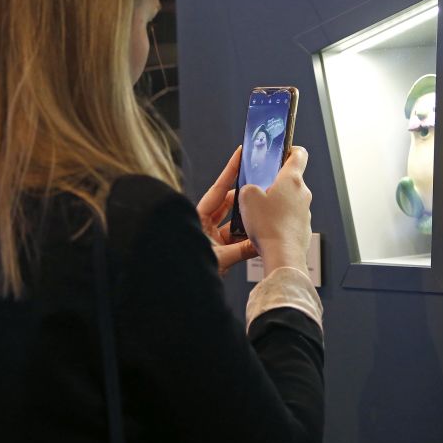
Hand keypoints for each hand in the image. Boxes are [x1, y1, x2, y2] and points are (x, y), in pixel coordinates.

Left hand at [197, 147, 257, 275]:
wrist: (179, 288)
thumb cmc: (188, 270)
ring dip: (247, 219)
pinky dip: (246, 236)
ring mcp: (209, 237)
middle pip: (227, 204)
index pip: (217, 190)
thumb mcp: (219, 258)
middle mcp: (203, 225)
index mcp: (198, 219)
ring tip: (263, 212)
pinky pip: (234, 237)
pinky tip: (258, 234)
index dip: (230, 172)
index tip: (240, 154)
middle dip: (245, 197)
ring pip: (233, 221)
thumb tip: (261, 242)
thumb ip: (241, 249)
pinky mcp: (216, 249)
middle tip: (260, 185)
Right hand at [239, 146, 311, 276]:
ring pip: (290, 200)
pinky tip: (266, 228)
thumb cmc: (268, 226)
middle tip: (259, 187)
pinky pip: (290, 217)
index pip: (299, 154)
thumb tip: (252, 189)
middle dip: (275, 181)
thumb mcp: (247, 198)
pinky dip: (280, 219)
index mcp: (292, 179)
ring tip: (260, 213)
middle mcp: (303, 193)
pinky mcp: (303, 227)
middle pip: (291, 179)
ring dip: (277, 202)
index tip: (281, 151)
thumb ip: (248, 186)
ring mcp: (305, 211)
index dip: (289, 149)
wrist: (283, 256)